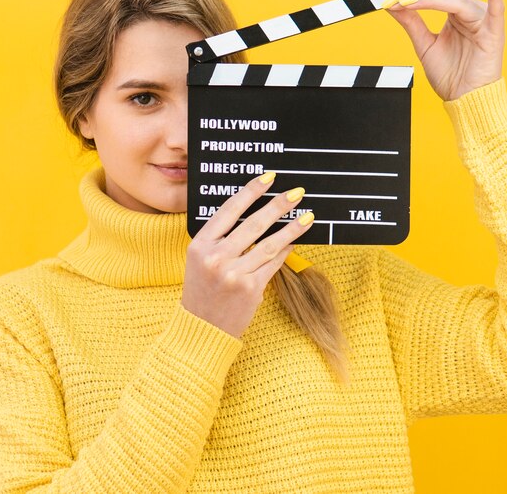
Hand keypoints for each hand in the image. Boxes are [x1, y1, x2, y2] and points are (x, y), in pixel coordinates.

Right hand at [181, 173, 313, 337]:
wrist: (202, 328)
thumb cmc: (203, 290)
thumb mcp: (200, 259)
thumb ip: (220, 237)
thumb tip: (254, 212)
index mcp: (200, 244)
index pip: (229, 209)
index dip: (251, 191)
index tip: (269, 178)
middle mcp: (216, 257)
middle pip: (254, 223)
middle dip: (279, 205)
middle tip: (297, 193)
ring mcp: (234, 273)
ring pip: (270, 243)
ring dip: (292, 227)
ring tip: (307, 216)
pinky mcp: (251, 288)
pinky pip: (274, 263)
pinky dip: (286, 249)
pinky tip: (295, 240)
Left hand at [385, 0, 504, 100]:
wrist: (464, 99)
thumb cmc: (450, 74)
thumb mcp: (424, 45)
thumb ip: (411, 23)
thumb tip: (392, 3)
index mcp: (454, 12)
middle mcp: (469, 11)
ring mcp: (482, 20)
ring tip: (406, 3)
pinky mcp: (493, 33)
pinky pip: (497, 10)